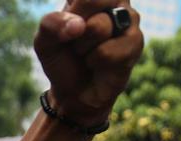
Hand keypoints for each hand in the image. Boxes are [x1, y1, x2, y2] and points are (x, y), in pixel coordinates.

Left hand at [34, 1, 143, 125]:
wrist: (74, 92)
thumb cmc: (62, 59)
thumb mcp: (44, 41)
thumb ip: (51, 24)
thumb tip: (79, 26)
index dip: (67, 14)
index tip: (67, 30)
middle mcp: (114, 0)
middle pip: (92, 1)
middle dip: (75, 29)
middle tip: (76, 42)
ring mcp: (128, 18)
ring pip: (99, 27)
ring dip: (84, 48)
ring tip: (88, 54)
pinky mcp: (136, 41)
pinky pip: (107, 51)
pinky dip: (95, 62)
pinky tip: (99, 64)